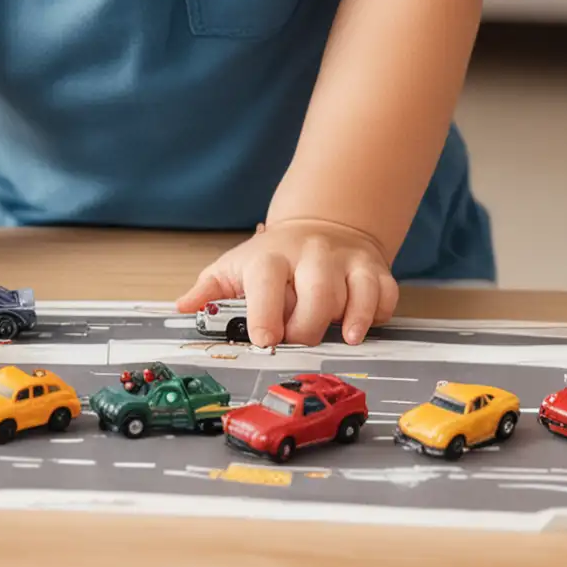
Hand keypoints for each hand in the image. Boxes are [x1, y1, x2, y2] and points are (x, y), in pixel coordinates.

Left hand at [175, 217, 398, 348]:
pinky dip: (378, 317)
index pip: (268, 281)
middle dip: (308, 330)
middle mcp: (311, 254)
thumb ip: (209, 291)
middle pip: (318, 296)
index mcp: (272, 256)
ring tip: (340, 336)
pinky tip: (362, 325)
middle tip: (299, 340)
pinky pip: (385, 297)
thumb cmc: (274, 259)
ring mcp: (346, 260)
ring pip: (356, 296)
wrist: (321, 225)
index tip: (265, 341)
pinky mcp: (375, 269)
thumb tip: (182, 309)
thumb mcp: (235, 268)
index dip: (266, 314)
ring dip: (348, 324)